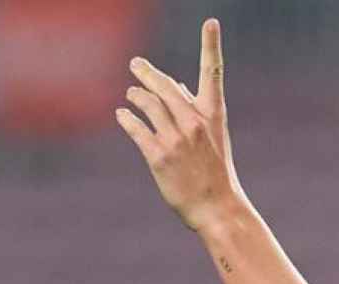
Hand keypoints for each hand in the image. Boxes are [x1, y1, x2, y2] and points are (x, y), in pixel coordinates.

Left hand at [116, 18, 246, 232]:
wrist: (216, 207)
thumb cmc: (215, 172)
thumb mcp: (213, 138)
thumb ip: (193, 109)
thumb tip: (174, 83)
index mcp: (213, 115)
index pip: (213, 73)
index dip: (212, 45)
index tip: (212, 21)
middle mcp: (194, 122)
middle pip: (164, 85)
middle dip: (146, 72)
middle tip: (135, 65)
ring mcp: (176, 138)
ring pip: (146, 104)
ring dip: (135, 97)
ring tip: (130, 95)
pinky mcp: (158, 155)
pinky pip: (135, 128)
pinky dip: (126, 119)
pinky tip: (122, 115)